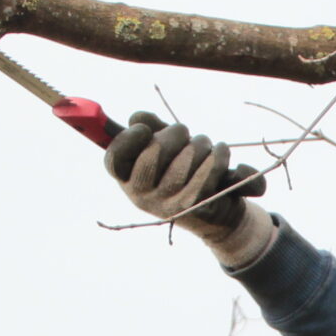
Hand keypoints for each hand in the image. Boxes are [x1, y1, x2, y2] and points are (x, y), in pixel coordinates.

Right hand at [106, 112, 268, 239]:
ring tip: (206, 145)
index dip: (127, 139)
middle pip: (153, 152)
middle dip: (175, 133)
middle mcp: (143, 197)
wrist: (219, 217)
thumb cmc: (187, 174)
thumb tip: (137, 118)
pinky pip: (208, 170)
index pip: (114, 160)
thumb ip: (151, 130)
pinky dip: (218, 155)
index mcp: (128, 181)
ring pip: (186, 158)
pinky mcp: (196, 207)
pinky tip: (221, 150)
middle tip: (185, 132)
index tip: (144, 129)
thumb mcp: (166, 149)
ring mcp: (168, 204)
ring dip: (201, 143)